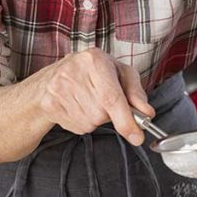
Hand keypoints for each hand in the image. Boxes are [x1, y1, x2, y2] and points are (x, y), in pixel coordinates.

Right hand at [29, 48, 153, 145]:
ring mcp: (59, 89)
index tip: (137, 136)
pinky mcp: (50, 104)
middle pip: (102, 114)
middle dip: (109, 115)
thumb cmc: (91, 73)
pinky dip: (83, 122)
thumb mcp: (118, 72)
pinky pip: (78, 127)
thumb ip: (135, 92)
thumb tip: (147, 113)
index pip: (112, 97)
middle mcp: (75, 72)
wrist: (52, 76)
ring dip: (95, 119)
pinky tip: (76, 106)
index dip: (126, 120)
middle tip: (101, 99)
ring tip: (87, 100)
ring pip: (91, 123)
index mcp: (95, 60)